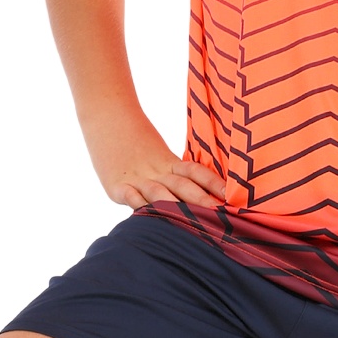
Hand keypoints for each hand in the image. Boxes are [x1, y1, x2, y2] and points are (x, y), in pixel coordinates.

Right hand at [87, 109, 229, 210]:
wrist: (106, 117)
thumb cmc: (135, 141)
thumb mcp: (159, 154)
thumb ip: (176, 174)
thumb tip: (202, 195)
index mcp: (169, 162)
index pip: (196, 172)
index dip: (214, 183)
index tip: (232, 196)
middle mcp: (156, 171)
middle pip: (183, 186)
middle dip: (201, 201)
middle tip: (220, 215)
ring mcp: (136, 179)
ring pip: (159, 193)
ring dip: (175, 207)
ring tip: (191, 221)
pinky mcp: (116, 186)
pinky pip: (130, 197)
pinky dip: (140, 206)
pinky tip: (150, 216)